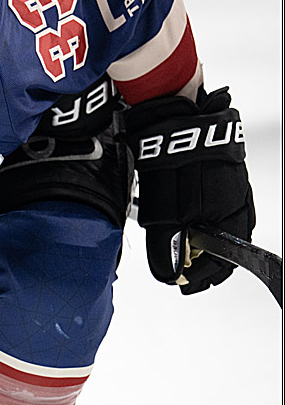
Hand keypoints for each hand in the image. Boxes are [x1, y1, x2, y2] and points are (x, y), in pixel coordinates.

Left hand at [125, 87, 255, 293]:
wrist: (178, 120)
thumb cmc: (179, 165)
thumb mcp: (167, 215)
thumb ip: (168, 248)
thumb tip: (170, 274)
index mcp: (233, 220)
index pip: (224, 263)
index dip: (201, 278)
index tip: (182, 284)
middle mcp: (238, 206)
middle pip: (221, 246)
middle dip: (198, 261)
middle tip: (175, 270)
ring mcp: (230, 189)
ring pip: (214, 227)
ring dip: (194, 240)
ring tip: (172, 249)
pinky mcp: (218, 177)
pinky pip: (208, 208)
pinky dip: (193, 220)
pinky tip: (177, 221)